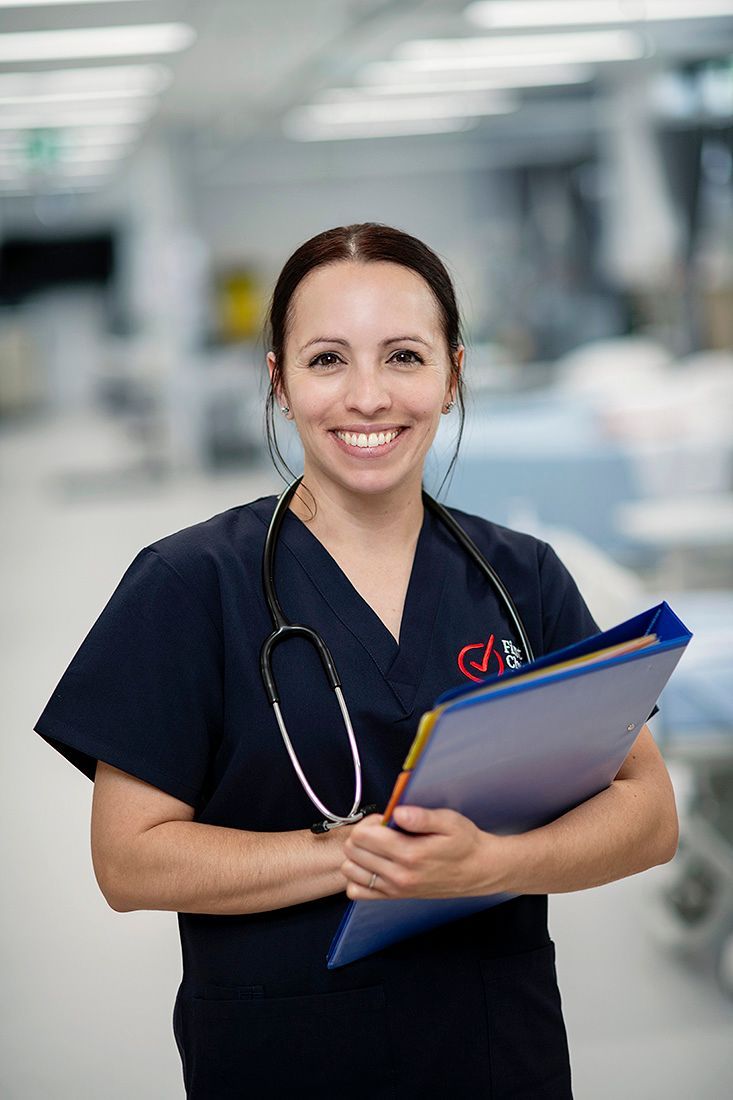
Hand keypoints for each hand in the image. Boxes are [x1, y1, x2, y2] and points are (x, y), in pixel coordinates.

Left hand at [341, 805, 508, 900]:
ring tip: (377, 846)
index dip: (369, 821)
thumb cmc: (465, 843)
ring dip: (357, 854)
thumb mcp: (449, 821)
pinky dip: (358, 876)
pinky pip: (357, 892)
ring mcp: (395, 889)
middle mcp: (399, 875)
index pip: (363, 836)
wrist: (479, 870)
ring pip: (350, 871)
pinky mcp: (394, 897)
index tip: (384, 819)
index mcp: (410, 853)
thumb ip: (421, 816)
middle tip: (381, 830)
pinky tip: (373, 864)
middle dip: (362, 834)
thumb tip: (397, 812)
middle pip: (353, 851)